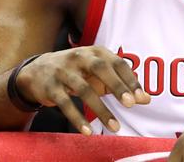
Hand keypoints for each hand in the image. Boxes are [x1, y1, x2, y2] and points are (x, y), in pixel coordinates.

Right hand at [15, 46, 149, 134]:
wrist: (37, 71)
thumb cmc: (77, 72)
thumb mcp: (98, 74)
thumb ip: (121, 84)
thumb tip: (146, 99)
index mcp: (96, 52)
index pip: (117, 63)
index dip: (130, 79)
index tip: (142, 97)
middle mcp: (80, 57)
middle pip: (101, 69)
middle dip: (117, 86)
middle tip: (130, 104)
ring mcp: (64, 71)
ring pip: (84, 89)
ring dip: (101, 110)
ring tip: (115, 127)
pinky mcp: (51, 87)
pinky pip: (65, 103)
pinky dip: (78, 118)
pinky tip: (89, 132)